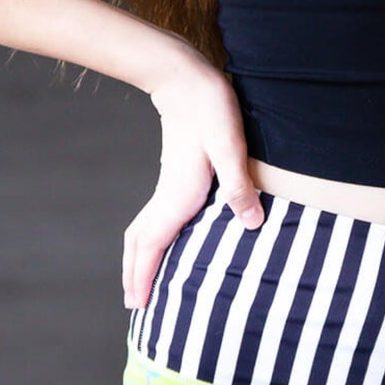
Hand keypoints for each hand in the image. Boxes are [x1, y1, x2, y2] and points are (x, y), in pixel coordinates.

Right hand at [122, 50, 264, 311]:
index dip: (144, 276)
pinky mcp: (174, 176)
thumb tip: (251, 224)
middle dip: (134, 274)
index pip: (153, 244)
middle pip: (140, 242)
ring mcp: (168, 185)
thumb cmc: (210, 110)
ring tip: (139, 281)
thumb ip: (239, 184)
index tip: (137, 305)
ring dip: (138, 258)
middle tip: (133, 306)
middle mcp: (167, 195)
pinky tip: (163, 242)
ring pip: (143, 230)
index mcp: (177, 195)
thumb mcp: (230, 146)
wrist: (187, 79)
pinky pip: (154, 218)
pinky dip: (149, 239)